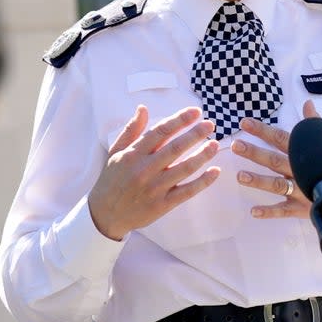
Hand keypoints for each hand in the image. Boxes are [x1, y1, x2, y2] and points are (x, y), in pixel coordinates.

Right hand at [87, 105, 219, 240]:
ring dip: (202, 156)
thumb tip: (143, 108)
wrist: (105, 214)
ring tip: (215, 144)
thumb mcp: (116, 152)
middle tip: (210, 124)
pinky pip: (187, 192)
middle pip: (175, 148)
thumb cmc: (112, 179)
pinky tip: (215, 171)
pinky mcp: (162, 205)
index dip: (179, 120)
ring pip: (184, 169)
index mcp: (133, 154)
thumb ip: (131, 130)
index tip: (195, 112)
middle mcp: (144, 170)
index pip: (160, 132)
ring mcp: (154, 188)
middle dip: (195, 134)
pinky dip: (203, 182)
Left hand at [231, 100, 319, 218]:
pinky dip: (270, 212)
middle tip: (236, 146)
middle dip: (256, 153)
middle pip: (276, 160)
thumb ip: (314, 124)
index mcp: (305, 153)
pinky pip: (285, 211)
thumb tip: (307, 103)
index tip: (244, 123)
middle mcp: (302, 171)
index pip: (281, 138)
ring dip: (259, 181)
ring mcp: (302, 191)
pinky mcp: (304, 209)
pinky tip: (253, 211)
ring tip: (240, 176)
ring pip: (278, 185)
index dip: (262, 130)